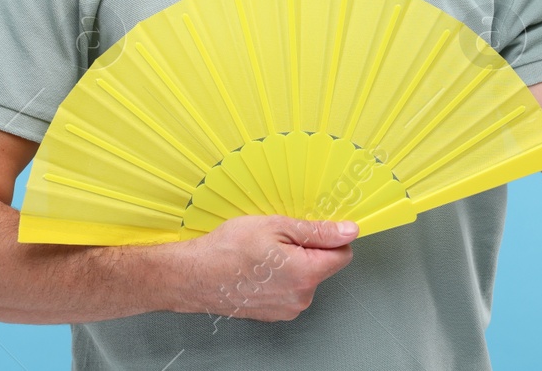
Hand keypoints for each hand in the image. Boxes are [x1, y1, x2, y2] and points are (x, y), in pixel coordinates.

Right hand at [167, 215, 356, 322]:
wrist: (194, 276)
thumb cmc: (228, 250)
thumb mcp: (275, 226)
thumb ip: (317, 231)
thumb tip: (348, 231)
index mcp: (306, 274)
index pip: (343, 254)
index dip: (331, 237)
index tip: (312, 229)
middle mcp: (301, 298)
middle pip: (323, 266)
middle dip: (307, 250)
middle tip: (276, 240)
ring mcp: (287, 309)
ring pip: (305, 278)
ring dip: (292, 265)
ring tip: (263, 255)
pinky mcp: (274, 314)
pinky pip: (289, 290)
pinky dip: (279, 278)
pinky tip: (257, 269)